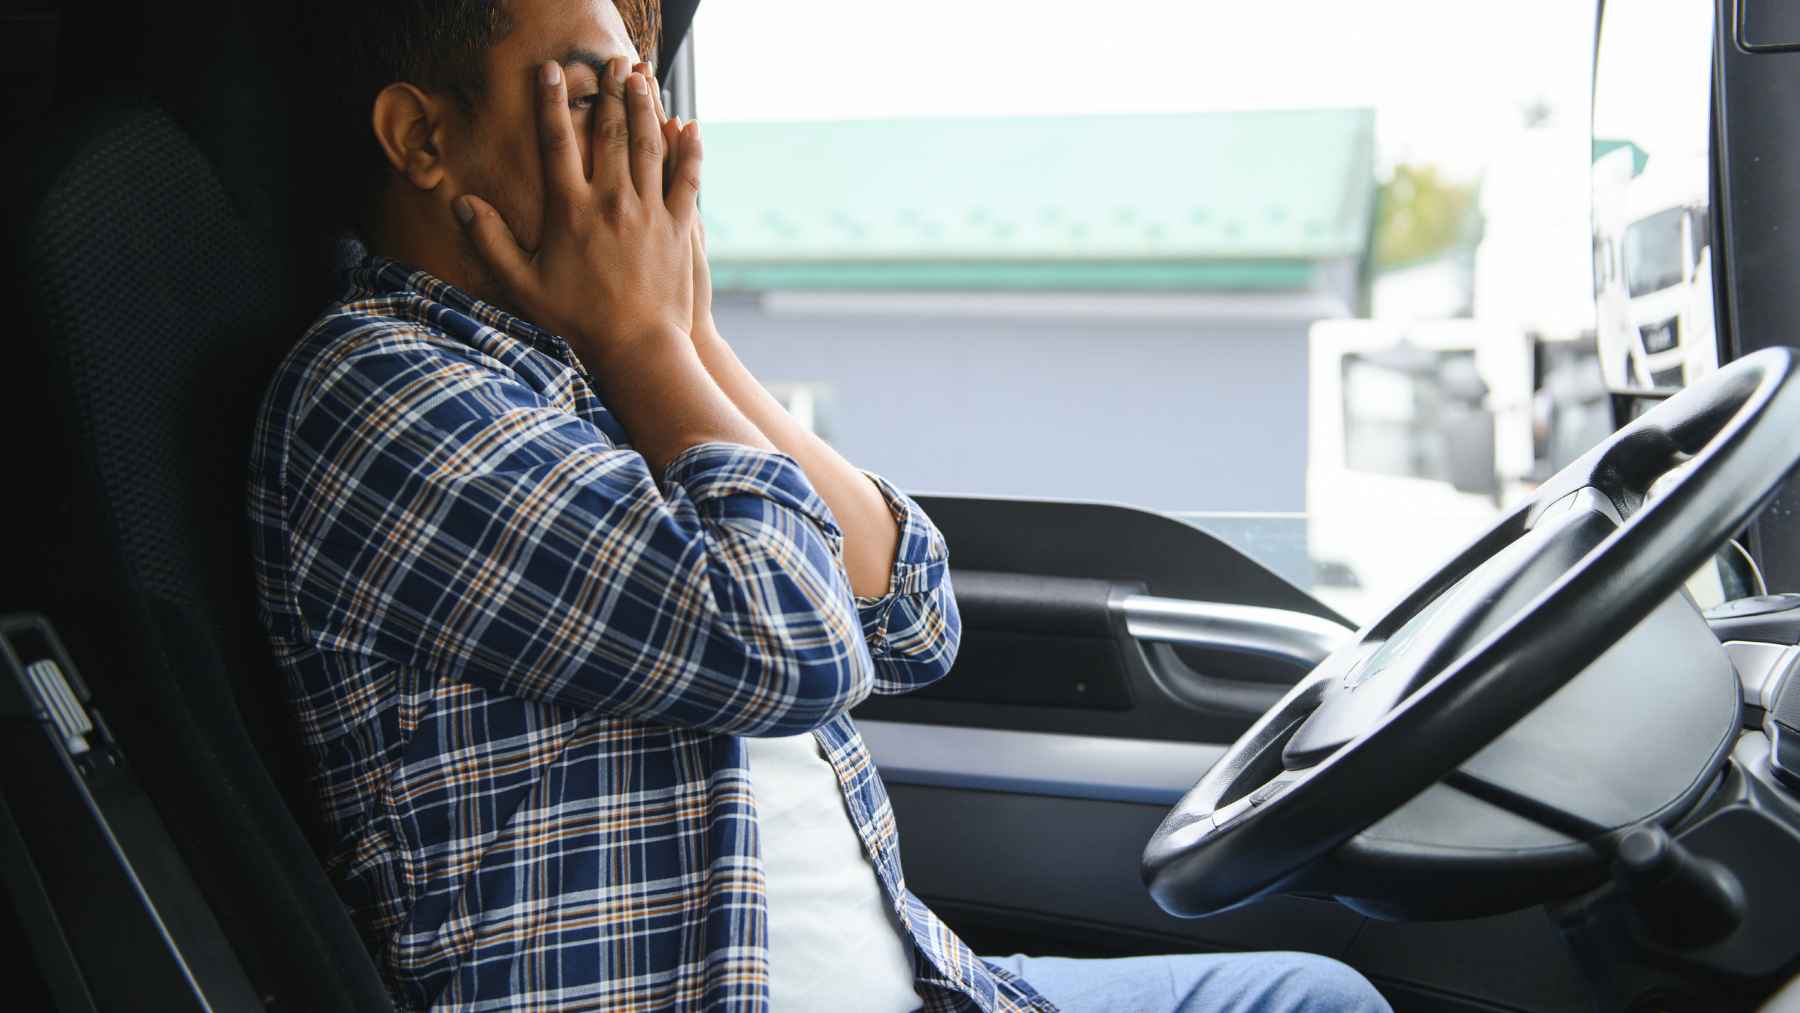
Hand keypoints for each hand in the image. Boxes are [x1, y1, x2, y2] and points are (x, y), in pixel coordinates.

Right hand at [455, 57, 702, 368]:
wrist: (637, 348)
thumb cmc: (576, 321)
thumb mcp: (523, 284)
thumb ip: (491, 241)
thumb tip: (459, 204)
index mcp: (570, 210)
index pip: (556, 141)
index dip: (550, 102)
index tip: (549, 71)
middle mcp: (612, 202)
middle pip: (609, 132)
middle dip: (609, 91)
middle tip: (611, 62)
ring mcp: (649, 212)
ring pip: (649, 146)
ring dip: (645, 106)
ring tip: (641, 77)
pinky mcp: (680, 228)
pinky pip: (686, 179)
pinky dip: (688, 150)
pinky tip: (688, 126)